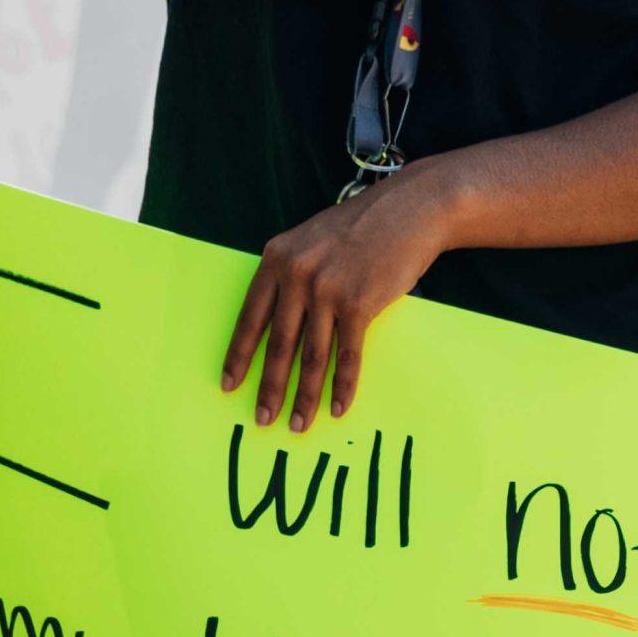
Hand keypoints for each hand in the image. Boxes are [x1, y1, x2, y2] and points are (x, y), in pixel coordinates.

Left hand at [222, 164, 456, 431]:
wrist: (408, 210)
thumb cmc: (360, 228)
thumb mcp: (310, 241)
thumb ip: (289, 275)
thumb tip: (277, 323)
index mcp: (277, 259)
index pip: (251, 318)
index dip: (239, 356)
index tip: (229, 385)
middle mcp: (297, 275)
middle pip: (278, 345)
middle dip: (269, 388)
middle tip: (262, 419)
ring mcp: (328, 290)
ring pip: (311, 357)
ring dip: (304, 397)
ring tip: (297, 425)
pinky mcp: (359, 304)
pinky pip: (347, 356)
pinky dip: (343, 386)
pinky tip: (338, 408)